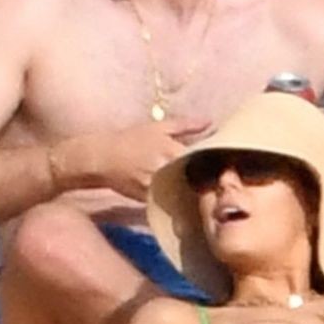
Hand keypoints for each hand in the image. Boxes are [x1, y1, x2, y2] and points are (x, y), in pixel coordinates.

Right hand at [60, 117, 206, 200]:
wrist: (101, 158)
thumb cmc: (131, 139)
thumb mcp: (158, 127)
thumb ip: (186, 125)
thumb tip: (211, 122)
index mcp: (170, 150)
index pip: (201, 159)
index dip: (212, 162)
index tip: (222, 163)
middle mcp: (164, 169)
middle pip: (194, 178)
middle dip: (204, 178)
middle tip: (218, 180)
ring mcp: (155, 186)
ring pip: (182, 192)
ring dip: (191, 190)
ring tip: (204, 190)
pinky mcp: (148, 199)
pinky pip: (168, 201)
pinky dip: (176, 199)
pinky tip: (183, 197)